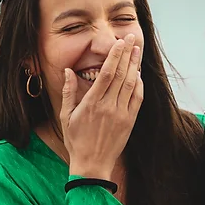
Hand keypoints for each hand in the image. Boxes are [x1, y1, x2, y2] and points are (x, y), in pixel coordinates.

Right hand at [60, 35, 142, 179]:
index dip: (115, 55)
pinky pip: (137, 98)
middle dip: (128, 54)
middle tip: (132, 39)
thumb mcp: (65, 116)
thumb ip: (68, 92)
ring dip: (135, 65)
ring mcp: (121, 114)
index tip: (120, 42)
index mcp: (92, 103)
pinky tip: (138, 74)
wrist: (92, 165)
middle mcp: (108, 106)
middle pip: (122, 74)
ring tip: (137, 51)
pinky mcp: (130, 121)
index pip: (107, 73)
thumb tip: (68, 71)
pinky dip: (139, 84)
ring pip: (131, 84)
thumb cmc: (76, 141)